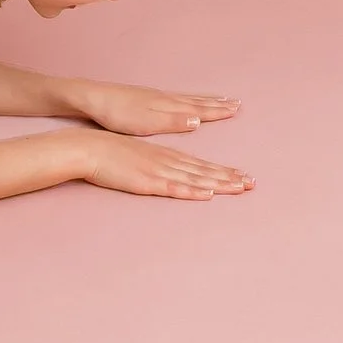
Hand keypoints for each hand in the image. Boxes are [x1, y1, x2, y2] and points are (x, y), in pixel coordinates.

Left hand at [67, 78, 240, 136]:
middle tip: (236, 103)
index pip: (200, 108)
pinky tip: (185, 102)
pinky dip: (188, 100)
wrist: (93, 98)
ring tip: (218, 100)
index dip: (218, 111)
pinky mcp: (145, 99)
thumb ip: (173, 120)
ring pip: (187, 99)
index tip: (236, 109)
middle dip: (217, 104)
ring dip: (205, 101)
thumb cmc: (118, 113)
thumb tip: (199, 119)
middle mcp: (165, 99)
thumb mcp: (146, 122)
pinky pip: (175, 98)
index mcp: (168, 106)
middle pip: (197, 102)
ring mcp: (155, 98)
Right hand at [78, 130, 253, 200]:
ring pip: (195, 179)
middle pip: (204, 171)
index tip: (242, 176)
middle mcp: (168, 161)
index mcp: (166, 155)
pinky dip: (192, 191)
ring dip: (219, 184)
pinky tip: (206, 194)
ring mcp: (159, 171)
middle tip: (252, 183)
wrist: (90, 148)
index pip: (201, 165)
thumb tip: (168, 172)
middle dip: (229, 177)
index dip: (223, 171)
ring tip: (240, 187)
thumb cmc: (110, 152)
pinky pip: (174, 188)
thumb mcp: (139, 155)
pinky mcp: (148, 182)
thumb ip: (155, 163)